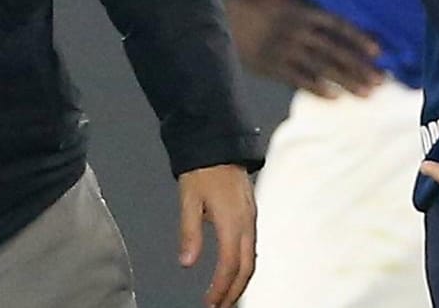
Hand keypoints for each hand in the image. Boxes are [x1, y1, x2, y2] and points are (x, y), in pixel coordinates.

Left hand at [176, 163, 255, 307]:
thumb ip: (189, 233)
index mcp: (232, 222)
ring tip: (226, 295)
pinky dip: (244, 265)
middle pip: (246, 268)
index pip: (229, 265)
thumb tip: (187, 262)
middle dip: (234, 291)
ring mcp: (251, 220)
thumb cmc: (202, 170)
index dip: (220, 287)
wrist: (218, 146)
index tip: (210, 302)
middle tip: (219, 306)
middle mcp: (247, 224)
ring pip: (252, 259)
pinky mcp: (250, 216)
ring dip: (240, 281)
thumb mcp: (188, 200)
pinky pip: (252, 248)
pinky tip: (235, 272)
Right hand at [224, 0, 382, 96]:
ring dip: (346, 81)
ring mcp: (283, 50)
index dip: (359, 38)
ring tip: (365, 93)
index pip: (337, 25)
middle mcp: (296, 32)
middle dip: (359, 67)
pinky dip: (317, 89)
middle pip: (334, 51)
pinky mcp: (270, 65)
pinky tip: (334, 96)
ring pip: (320, 68)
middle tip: (380, 80)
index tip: (378, 52)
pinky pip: (298, 80)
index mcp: (301, 11)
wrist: (223, 13)